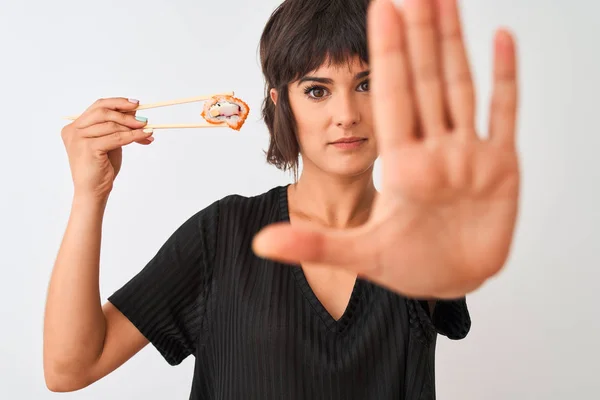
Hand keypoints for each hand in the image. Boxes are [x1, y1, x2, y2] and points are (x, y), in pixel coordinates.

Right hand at [61, 98, 153, 200]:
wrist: (93, 191)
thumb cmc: (100, 168)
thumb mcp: (109, 142)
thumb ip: (116, 128)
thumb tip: (136, 113)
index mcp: (75, 127)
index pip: (97, 107)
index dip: (118, 103)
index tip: (136, 104)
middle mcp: (73, 130)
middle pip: (103, 111)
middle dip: (126, 114)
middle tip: (144, 119)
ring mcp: (78, 138)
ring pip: (111, 125)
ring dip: (132, 127)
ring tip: (147, 129)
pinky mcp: (88, 147)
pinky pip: (116, 138)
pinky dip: (133, 136)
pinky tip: (144, 136)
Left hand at [252, 0, 519, 298]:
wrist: (450, 280)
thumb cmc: (407, 265)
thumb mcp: (359, 254)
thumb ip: (312, 246)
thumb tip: (259, 245)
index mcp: (400, 163)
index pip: (392, 97)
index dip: (388, 54)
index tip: (382, 8)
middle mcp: (433, 149)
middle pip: (424, 81)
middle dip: (420, 35)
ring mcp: (467, 154)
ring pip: (460, 85)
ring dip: (455, 42)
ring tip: (446, 0)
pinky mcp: (501, 166)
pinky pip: (503, 112)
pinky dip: (504, 76)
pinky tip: (500, 39)